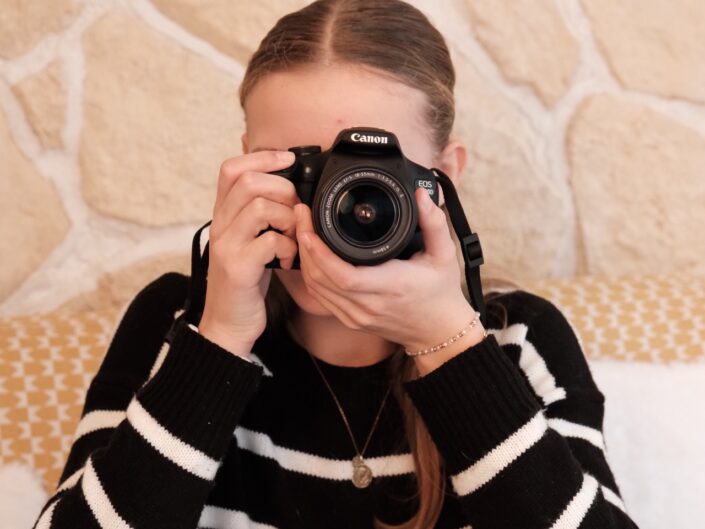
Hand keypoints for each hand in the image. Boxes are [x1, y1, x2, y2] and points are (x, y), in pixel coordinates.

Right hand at [198, 150, 300, 356]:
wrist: (228, 323)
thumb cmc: (247, 279)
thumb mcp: (251, 240)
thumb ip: (262, 214)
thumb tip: (289, 185)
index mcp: (224, 215)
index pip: (231, 169)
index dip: (262, 157)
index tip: (289, 160)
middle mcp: (220, 226)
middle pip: (248, 182)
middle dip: (283, 190)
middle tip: (295, 212)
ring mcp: (227, 246)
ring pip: (259, 207)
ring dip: (287, 219)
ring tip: (293, 238)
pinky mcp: (237, 269)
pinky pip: (268, 241)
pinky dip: (287, 247)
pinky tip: (288, 260)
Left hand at [294, 186, 483, 362]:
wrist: (438, 331)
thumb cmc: (441, 292)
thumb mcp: (445, 254)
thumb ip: (435, 223)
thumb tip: (421, 195)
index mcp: (390, 287)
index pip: (344, 275)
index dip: (320, 253)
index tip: (310, 226)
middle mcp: (369, 305)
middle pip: (321, 279)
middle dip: (305, 246)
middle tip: (301, 215)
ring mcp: (357, 316)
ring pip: (316, 289)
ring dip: (304, 259)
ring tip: (302, 228)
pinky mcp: (350, 321)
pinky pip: (320, 298)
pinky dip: (310, 275)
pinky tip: (309, 254)